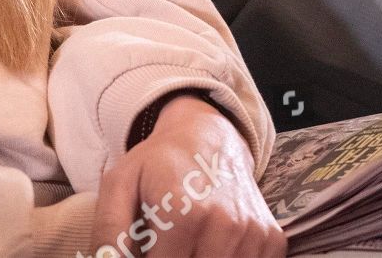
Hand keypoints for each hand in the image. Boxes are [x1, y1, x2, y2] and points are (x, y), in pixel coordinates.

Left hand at [88, 92, 285, 256]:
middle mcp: (224, 225)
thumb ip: (110, 231)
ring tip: (189, 243)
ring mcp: (252, 233)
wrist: (207, 135)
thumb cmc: (159, 164)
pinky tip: (213, 244)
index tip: (150, 248)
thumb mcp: (120, 184)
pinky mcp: (271, 239)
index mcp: (183, 213)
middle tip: (169, 243)